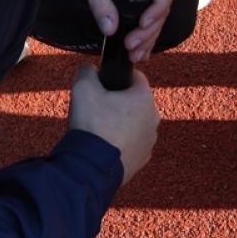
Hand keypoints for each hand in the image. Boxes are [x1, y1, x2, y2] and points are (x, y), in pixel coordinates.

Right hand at [67, 65, 158, 186]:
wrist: (91, 166)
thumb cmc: (92, 124)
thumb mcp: (83, 87)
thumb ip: (88, 71)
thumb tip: (90, 70)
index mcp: (144, 98)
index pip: (136, 77)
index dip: (118, 77)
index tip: (103, 85)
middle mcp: (153, 119)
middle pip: (135, 102)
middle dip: (118, 103)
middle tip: (98, 108)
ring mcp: (149, 142)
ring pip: (134, 124)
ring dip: (120, 124)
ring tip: (99, 129)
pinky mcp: (141, 160)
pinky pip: (131, 144)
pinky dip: (120, 143)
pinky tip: (103, 146)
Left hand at [68, 0, 176, 61]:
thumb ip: (101, 3)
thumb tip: (111, 30)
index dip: (159, 7)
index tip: (144, 22)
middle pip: (161, 10)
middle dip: (149, 31)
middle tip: (131, 45)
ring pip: (155, 22)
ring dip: (147, 40)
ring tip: (134, 56)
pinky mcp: (136, 9)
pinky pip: (146, 26)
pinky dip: (144, 41)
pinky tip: (139, 55)